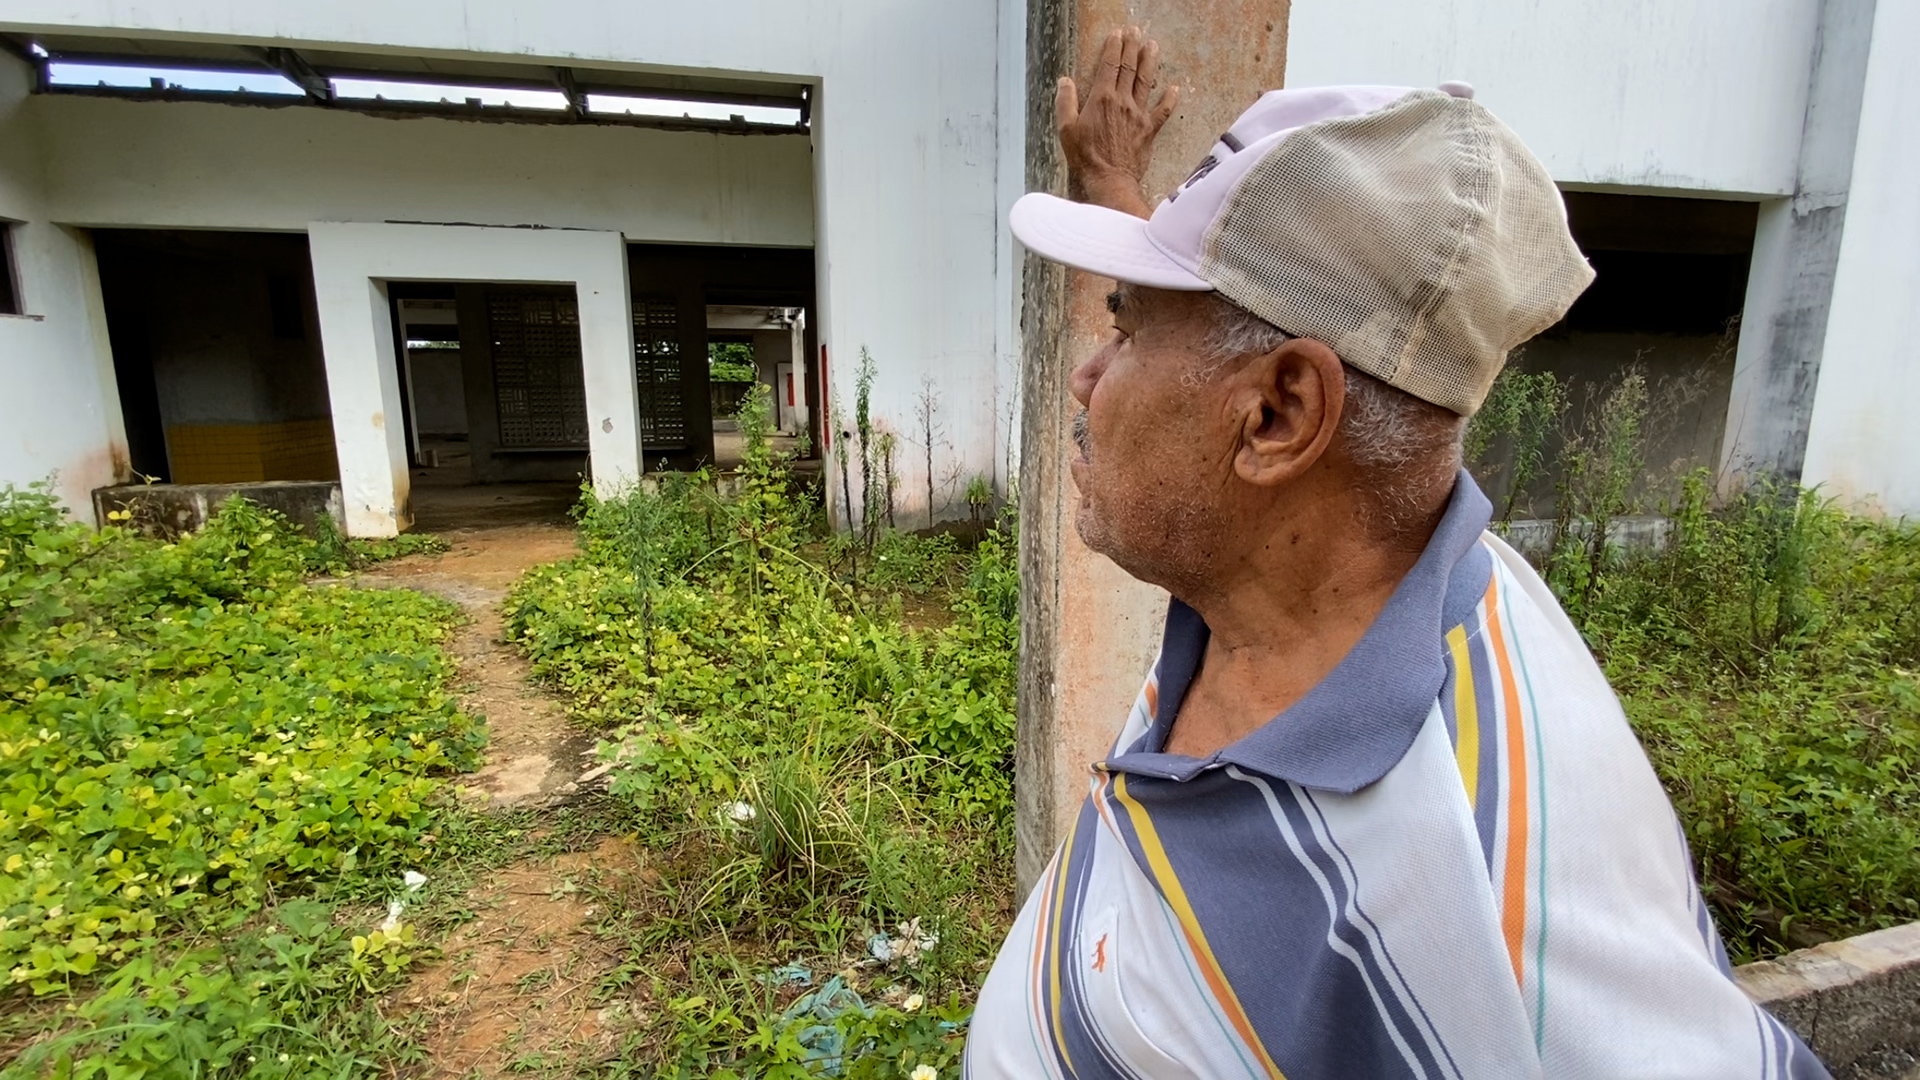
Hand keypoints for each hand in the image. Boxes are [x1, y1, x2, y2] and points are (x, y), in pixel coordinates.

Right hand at [1057, 25, 1181, 218]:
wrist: (1110, 180)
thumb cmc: (1086, 157)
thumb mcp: (1066, 130)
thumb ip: (1065, 103)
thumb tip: (1064, 81)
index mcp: (1101, 99)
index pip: (1109, 65)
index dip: (1113, 47)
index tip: (1116, 34)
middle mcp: (1122, 101)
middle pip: (1129, 67)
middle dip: (1132, 46)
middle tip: (1135, 31)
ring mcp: (1138, 114)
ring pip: (1146, 81)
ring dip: (1150, 61)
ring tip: (1153, 46)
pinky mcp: (1149, 130)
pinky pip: (1163, 111)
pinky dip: (1170, 99)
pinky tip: (1175, 88)